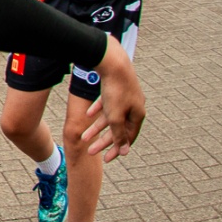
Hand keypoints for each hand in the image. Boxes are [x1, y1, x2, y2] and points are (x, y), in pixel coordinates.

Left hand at [78, 36, 145, 161]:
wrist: (112, 61)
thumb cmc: (115, 90)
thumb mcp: (115, 116)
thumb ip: (119, 134)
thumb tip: (124, 152)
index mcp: (138, 114)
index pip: (129, 137)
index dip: (118, 149)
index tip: (108, 159)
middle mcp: (134, 105)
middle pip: (119, 129)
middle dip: (104, 141)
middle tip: (91, 152)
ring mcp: (126, 95)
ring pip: (111, 116)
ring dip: (97, 127)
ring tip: (83, 137)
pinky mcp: (116, 86)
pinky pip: (107, 103)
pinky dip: (98, 109)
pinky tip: (87, 114)